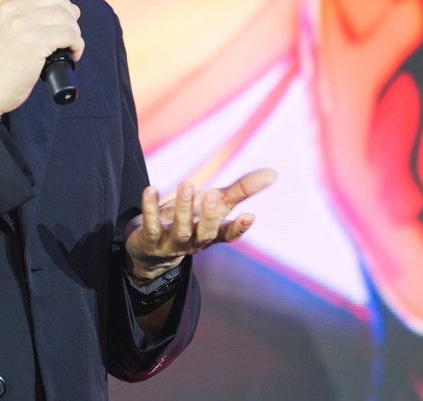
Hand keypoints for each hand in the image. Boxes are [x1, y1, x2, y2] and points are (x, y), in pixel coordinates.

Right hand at [0, 0, 83, 119]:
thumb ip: (17, 10)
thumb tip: (55, 5)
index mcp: (1, 0)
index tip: (62, 0)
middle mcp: (12, 7)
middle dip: (69, 13)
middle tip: (67, 29)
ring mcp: (24, 24)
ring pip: (67, 16)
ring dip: (74, 31)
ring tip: (69, 44)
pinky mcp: (36, 43)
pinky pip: (70, 35)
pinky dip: (77, 45)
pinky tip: (72, 53)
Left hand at [124, 168, 275, 284]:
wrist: (151, 249)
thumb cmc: (190, 220)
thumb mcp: (215, 204)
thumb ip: (241, 190)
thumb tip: (273, 173)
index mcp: (212, 234)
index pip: (228, 235)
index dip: (238, 228)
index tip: (250, 216)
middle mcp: (194, 241)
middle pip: (205, 233)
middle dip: (210, 216)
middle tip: (214, 195)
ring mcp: (171, 244)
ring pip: (180, 230)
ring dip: (183, 208)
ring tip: (186, 184)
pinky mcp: (149, 241)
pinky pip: (150, 225)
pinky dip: (150, 208)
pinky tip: (151, 189)